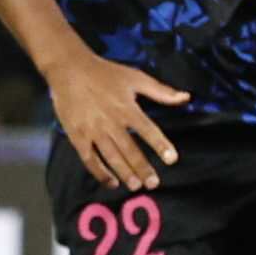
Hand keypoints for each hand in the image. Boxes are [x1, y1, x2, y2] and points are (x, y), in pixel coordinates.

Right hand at [47, 48, 189, 187]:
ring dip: (124, 172)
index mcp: (126, 107)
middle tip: (153, 183)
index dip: (160, 145)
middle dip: (143, 168)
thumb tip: (186, 97)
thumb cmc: (104, 72)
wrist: (69, 69)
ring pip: (111, 156)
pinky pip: (89, 159)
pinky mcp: (77, 136)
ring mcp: (93, 130)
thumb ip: (161, 91)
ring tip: (135, 185)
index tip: (171, 159)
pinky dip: (99, 172)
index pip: (147, 130)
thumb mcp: (135, 77)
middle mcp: (111, 121)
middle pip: (129, 149)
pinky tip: (111, 182)